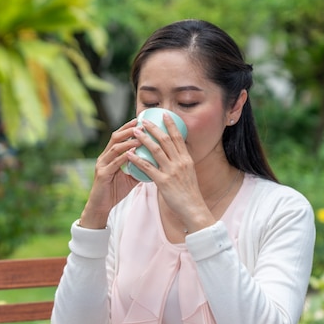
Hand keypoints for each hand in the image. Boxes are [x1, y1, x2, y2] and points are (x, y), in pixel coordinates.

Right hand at [79, 119, 140, 228]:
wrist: (101, 207)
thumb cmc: (115, 191)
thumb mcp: (130, 177)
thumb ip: (139, 167)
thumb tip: (156, 161)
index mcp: (110, 156)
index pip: (119, 137)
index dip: (128, 127)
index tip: (140, 120)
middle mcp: (104, 157)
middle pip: (115, 138)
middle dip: (128, 130)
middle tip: (141, 124)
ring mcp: (102, 165)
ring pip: (114, 148)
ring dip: (127, 141)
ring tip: (140, 136)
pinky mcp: (102, 175)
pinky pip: (114, 163)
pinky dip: (124, 157)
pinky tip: (133, 153)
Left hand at [127, 114, 214, 232]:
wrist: (193, 208)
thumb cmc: (189, 192)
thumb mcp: (189, 173)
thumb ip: (181, 162)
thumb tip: (175, 152)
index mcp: (186, 159)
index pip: (178, 138)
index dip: (171, 125)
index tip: (164, 114)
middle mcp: (180, 162)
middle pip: (166, 140)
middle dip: (154, 128)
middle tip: (144, 120)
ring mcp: (172, 172)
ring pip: (156, 150)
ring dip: (145, 139)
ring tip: (135, 132)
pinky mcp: (163, 182)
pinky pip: (148, 168)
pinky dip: (138, 160)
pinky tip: (130, 154)